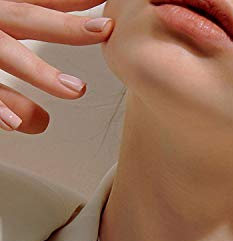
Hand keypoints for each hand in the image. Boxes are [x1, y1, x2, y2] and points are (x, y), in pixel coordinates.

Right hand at [0, 0, 113, 133]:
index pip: (39, 2)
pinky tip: (17, 124)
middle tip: (104, 29)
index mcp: (0, 14)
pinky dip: (0, 108)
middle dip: (65, 26)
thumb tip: (70, 83)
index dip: (73, 2)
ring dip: (42, 72)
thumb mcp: (2, 37)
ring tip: (76, 89)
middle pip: (26, 19)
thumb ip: (29, 57)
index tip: (109, 15)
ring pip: (6, 54)